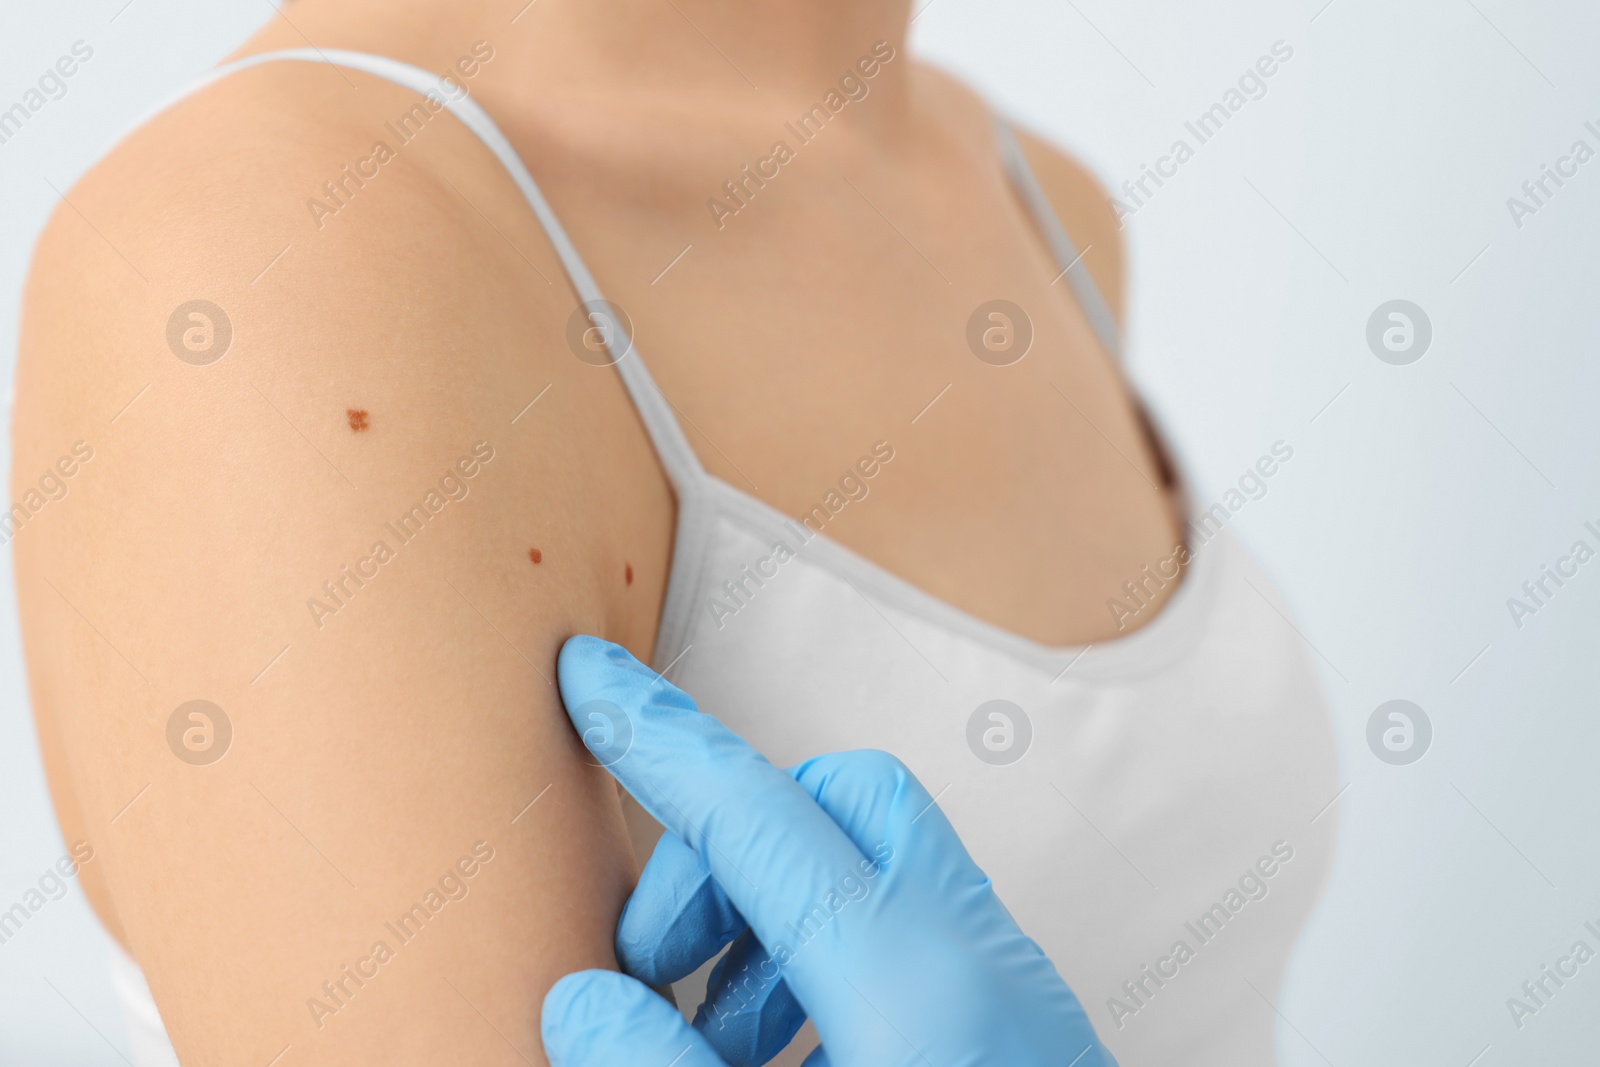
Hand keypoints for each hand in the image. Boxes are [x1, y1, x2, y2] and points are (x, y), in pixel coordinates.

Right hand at [540, 635, 1112, 1066]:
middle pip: (839, 809)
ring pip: (873, 874)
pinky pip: (908, 943)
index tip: (587, 676)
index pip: (754, 812)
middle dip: (730, 855)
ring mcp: (1010, 988)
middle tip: (656, 972)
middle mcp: (974, 956)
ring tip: (711, 1043)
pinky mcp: (1018, 1028)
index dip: (658, 738)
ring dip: (770, 928)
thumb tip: (584, 1000)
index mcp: (908, 976)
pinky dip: (827, 972)